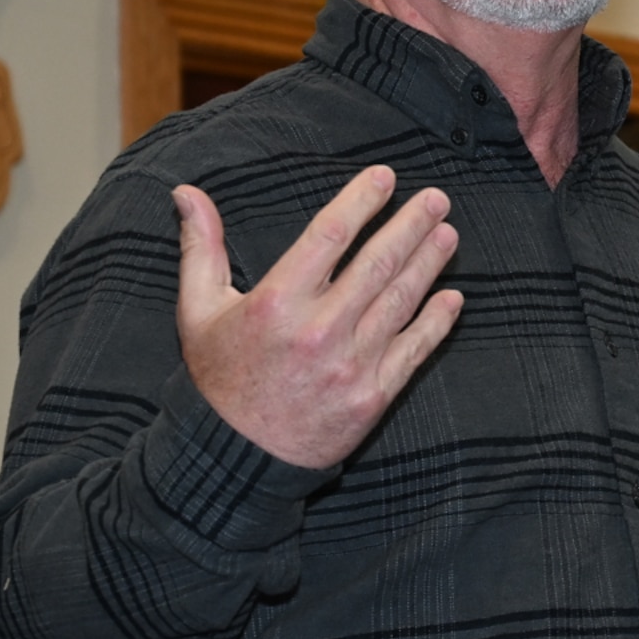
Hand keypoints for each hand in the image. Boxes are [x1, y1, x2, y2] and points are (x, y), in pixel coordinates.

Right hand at [173, 165, 462, 469]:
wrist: (235, 460)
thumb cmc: (218, 380)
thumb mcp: (198, 310)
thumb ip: (200, 247)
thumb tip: (186, 192)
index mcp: (276, 302)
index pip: (330, 235)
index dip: (362, 201)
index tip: (385, 177)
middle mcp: (318, 331)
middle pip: (377, 263)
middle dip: (412, 226)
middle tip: (437, 199)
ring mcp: (350, 366)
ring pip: (400, 302)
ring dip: (428, 264)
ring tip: (448, 234)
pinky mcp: (371, 397)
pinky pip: (413, 352)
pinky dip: (436, 323)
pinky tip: (452, 298)